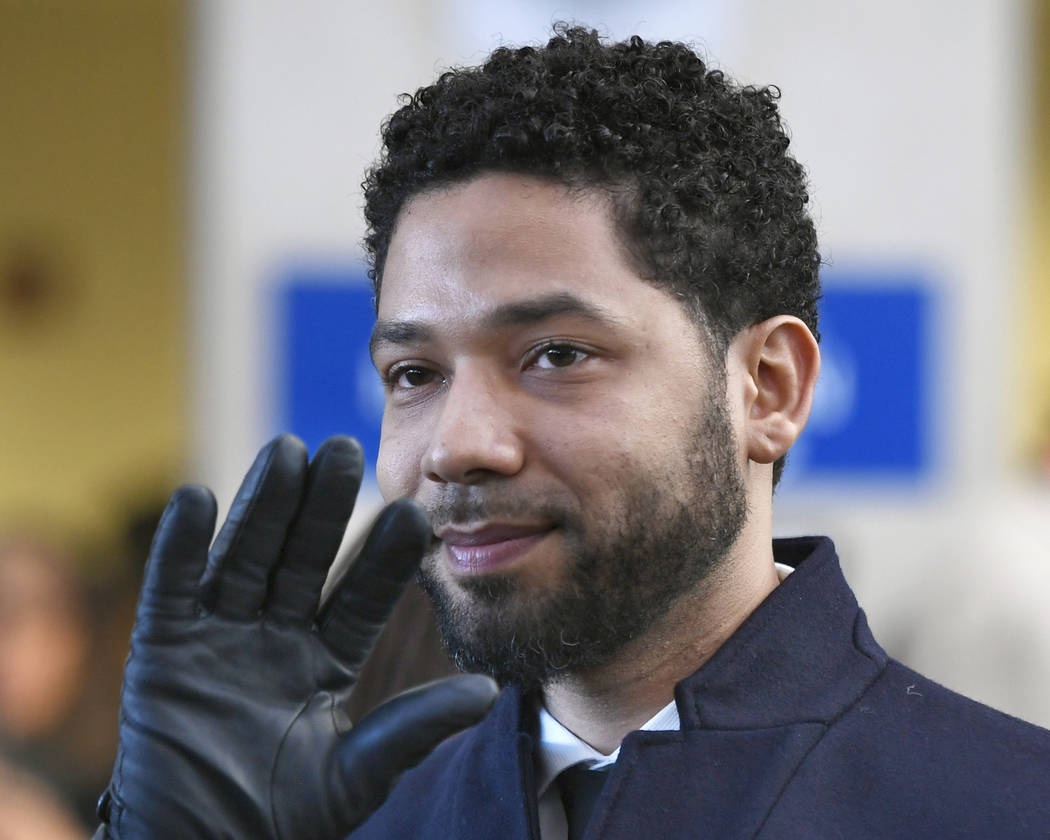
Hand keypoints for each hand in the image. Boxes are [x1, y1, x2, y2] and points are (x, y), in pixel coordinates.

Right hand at [97, 435, 496, 839]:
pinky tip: (194, 498)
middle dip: (323, 508)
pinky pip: (170, 592)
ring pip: (244, 558)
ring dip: (261, 506)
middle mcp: (274, 636)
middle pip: (301, 560)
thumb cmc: (285, 821)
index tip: (416, 514)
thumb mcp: (358, 772)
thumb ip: (413, 728)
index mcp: (324, 660)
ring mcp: (217, 639)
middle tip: (346, 448)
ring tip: (285, 450)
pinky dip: (179, 548)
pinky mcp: (160, 654)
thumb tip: (487, 692)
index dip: (384, 559)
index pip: (360, 597)